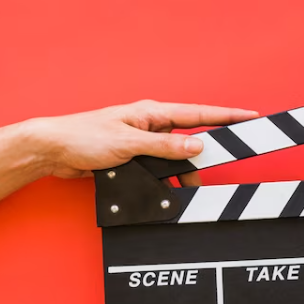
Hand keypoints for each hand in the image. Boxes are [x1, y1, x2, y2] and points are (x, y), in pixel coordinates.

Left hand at [27, 100, 257, 177]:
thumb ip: (164, 147)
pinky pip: (157, 168)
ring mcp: (140, 142)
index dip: (226, 115)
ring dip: (179, 174)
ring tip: (183, 189)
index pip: (198, 113)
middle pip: (188, 141)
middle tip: (214, 171)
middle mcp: (149, 125)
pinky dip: (163, 179)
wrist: (53, 150)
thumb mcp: (128, 143)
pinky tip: (163, 190)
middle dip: (201, 158)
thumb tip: (196, 147)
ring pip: (173, 159)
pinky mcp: (130, 157)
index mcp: (152, 113)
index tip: (250, 116)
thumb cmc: (84, 137)